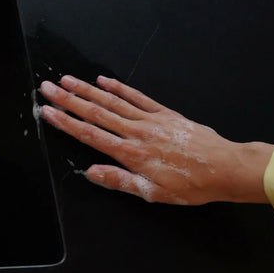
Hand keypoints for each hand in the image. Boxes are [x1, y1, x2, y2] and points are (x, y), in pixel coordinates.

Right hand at [38, 74, 273, 205]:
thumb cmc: (191, 186)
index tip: (48, 111)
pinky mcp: (165, 113)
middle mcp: (136, 132)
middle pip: (96, 113)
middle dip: (69, 100)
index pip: (91, 135)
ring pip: (113, 102)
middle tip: (47, 87)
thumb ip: (120, 180)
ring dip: (87, 90)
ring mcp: (150, 120)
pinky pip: (137, 98)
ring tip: (67, 79)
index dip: (67, 123)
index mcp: (131, 153)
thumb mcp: (154, 193)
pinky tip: (104, 80)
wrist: (226, 168)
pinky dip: (119, 88)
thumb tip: (91, 172)